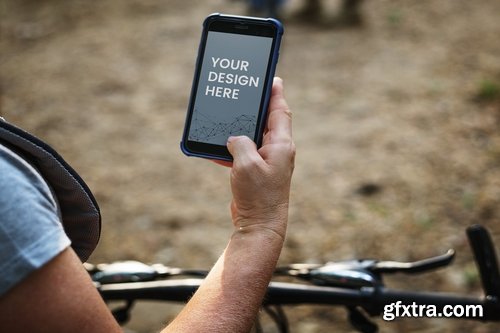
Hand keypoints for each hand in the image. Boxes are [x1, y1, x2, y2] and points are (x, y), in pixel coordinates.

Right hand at [216, 77, 294, 236]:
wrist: (258, 226)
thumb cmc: (258, 196)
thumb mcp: (246, 163)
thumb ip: (240, 142)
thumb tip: (235, 138)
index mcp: (281, 145)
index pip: (280, 111)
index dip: (275, 93)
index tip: (272, 78)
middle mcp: (277, 151)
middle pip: (267, 121)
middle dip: (256, 107)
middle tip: (247, 92)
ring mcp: (267, 162)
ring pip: (253, 137)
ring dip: (240, 129)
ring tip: (228, 117)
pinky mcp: (256, 173)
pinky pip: (244, 154)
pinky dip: (231, 150)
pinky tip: (216, 149)